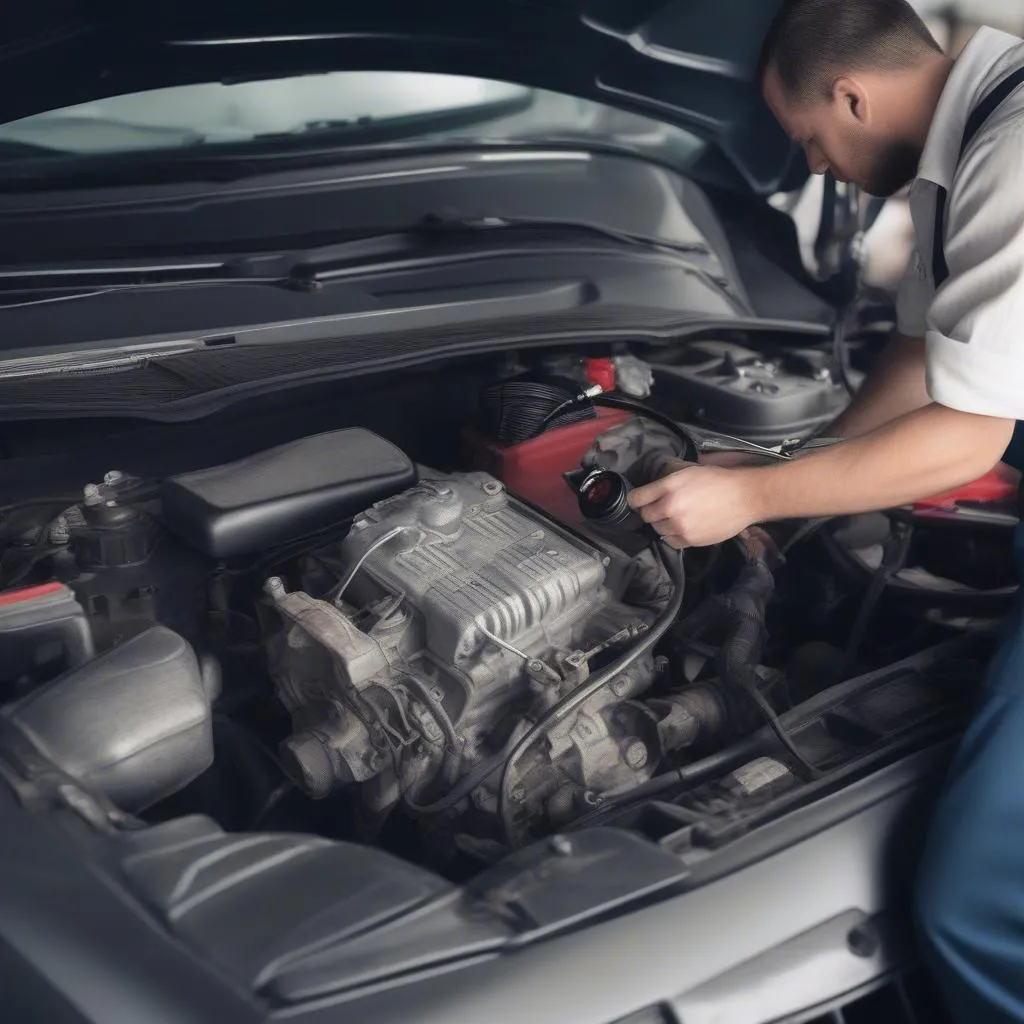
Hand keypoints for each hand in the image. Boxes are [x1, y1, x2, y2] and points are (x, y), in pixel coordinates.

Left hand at [627, 464, 759, 547]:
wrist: (744, 497)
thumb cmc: (718, 480)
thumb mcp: (689, 471)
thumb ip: (667, 480)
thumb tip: (651, 487)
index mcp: (669, 487)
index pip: (636, 498)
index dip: (635, 499)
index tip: (638, 500)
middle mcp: (671, 508)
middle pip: (645, 516)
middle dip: (650, 511)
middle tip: (661, 507)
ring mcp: (680, 526)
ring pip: (657, 529)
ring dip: (662, 523)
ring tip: (676, 516)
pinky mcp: (690, 540)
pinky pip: (670, 541)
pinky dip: (673, 535)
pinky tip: (683, 526)